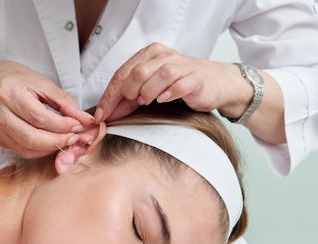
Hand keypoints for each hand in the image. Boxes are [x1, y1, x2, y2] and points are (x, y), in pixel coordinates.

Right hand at [0, 60, 94, 158]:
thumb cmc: (13, 79)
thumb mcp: (40, 81)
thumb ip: (63, 100)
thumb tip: (83, 118)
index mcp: (10, 92)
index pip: (40, 117)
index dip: (63, 125)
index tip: (78, 125)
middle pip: (32, 138)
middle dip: (58, 141)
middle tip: (74, 137)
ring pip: (26, 149)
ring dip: (50, 148)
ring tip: (64, 140)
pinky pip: (20, 151)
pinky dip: (38, 150)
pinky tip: (49, 142)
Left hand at [94, 42, 251, 121]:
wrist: (215, 83)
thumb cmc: (180, 84)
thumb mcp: (149, 88)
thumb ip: (128, 98)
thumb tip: (106, 114)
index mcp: (149, 54)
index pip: (121, 74)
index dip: (109, 96)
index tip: (102, 115)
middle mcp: (163, 56)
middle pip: (137, 72)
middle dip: (129, 92)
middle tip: (134, 103)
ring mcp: (181, 65)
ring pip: (157, 75)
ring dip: (148, 92)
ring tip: (149, 100)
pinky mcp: (196, 78)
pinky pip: (179, 84)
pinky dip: (169, 93)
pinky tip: (165, 99)